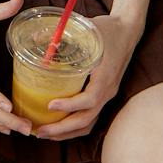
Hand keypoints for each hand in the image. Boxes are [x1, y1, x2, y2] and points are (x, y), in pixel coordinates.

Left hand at [33, 8, 141, 141]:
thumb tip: (33, 38)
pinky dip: (75, 126)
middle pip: (86, 119)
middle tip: (39, 131)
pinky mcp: (104, 95)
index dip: (69, 105)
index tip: (50, 105)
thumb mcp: (86, 28)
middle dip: (62, 129)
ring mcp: (108, 95)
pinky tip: (59, 125)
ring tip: (45, 134)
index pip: (89, 99)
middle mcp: (108, 90)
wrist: (128, 30)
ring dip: (67, 132)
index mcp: (105, 76)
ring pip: (89, 123)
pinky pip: (91, 117)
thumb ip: (62, 34)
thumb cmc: (107, 29)